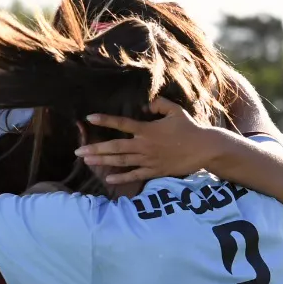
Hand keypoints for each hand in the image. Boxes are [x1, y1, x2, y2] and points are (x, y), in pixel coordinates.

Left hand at [75, 98, 218, 185]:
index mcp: (147, 130)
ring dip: (102, 162)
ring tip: (87, 162)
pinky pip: (135, 175)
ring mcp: (148, 160)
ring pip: (121, 162)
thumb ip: (158, 104)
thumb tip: (145, 105)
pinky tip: (108, 179)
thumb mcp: (175, 110)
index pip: (122, 124)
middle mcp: (144, 145)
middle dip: (95, 149)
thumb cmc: (190, 128)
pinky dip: (121, 178)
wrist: (204, 149)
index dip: (105, 120)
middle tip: (78, 151)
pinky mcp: (155, 171)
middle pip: (115, 147)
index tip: (89, 118)